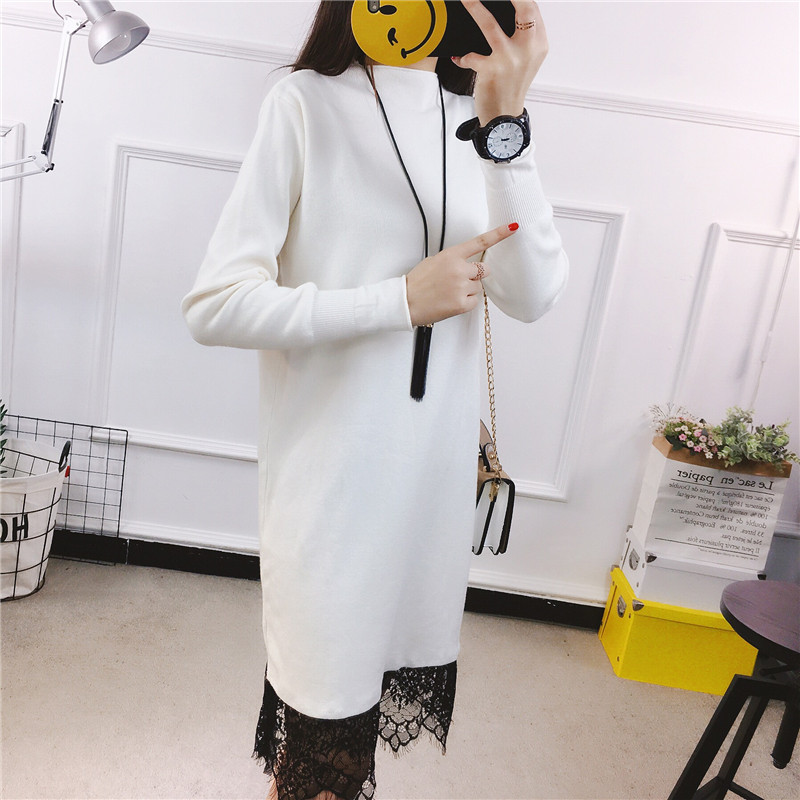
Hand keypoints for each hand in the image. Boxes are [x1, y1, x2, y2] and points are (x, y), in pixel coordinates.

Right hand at [405, 223, 517, 325]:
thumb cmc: (417, 283)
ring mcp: (461, 286)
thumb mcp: (434, 262)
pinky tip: (451, 301)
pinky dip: (466, 302)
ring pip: (478, 287)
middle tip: (458, 281)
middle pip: (483, 270)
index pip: (479, 242)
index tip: (512, 227)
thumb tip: (467, 265)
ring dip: (468, 290)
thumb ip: (453, 260)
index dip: (498, 234)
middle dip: (475, 275)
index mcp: (451, 256)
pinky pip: (474, 301)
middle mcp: (458, 269)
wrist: (406, 302)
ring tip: (449, 293)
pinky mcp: (462, 303)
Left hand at [452, 0, 547, 124]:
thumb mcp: (526, 60)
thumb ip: (523, 36)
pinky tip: (457, 58)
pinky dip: (462, 56)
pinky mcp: (492, 70)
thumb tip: (511, 7)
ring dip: (475, 7)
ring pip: (490, 25)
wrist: (504, 118)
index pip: (533, 8)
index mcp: (539, 43)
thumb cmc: (511, 87)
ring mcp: (510, 59)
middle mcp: (528, 49)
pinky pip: (471, 55)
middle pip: (524, 8)